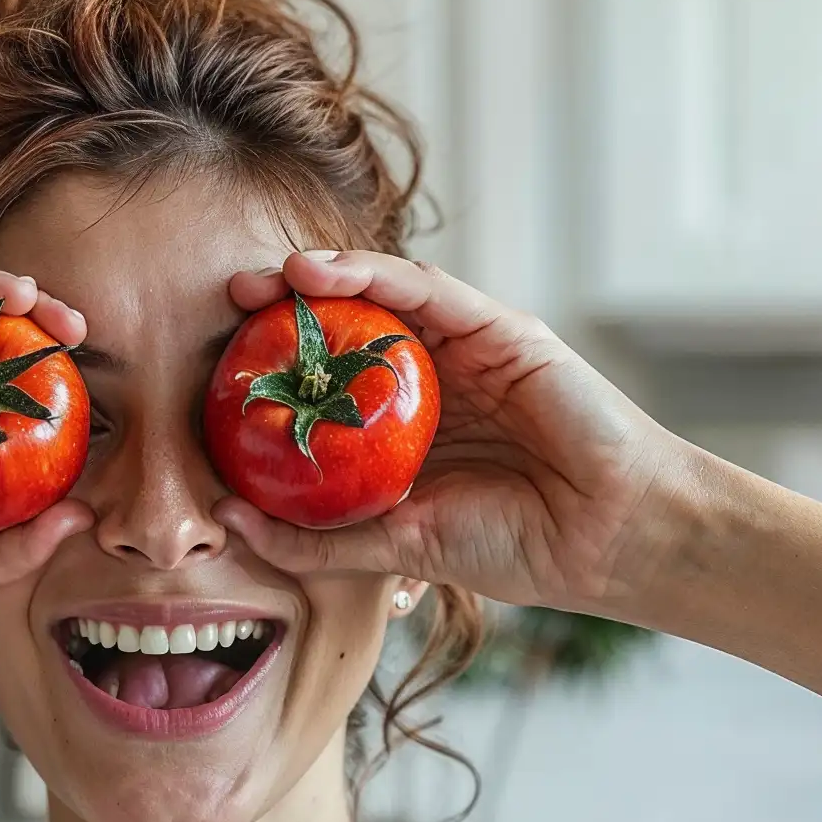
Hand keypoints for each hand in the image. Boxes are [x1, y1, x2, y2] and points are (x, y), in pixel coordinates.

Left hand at [207, 251, 681, 614]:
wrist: (608, 539)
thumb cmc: (516, 548)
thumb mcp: (398, 549)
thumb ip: (317, 538)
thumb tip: (230, 520)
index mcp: (405, 433)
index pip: (326, 388)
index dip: (272, 374)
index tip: (213, 372)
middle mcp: (431, 383)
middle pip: (345, 334)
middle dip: (282, 316)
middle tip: (224, 304)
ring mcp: (464, 350)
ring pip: (379, 298)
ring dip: (316, 282)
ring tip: (259, 281)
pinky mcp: (498, 327)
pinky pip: (424, 288)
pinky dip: (369, 272)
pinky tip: (317, 272)